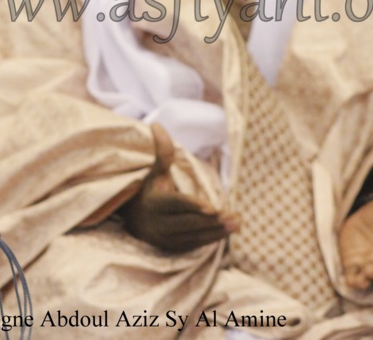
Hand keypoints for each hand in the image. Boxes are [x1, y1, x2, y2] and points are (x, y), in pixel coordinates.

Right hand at [118, 123, 238, 252]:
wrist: (135, 219)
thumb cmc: (152, 189)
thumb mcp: (156, 171)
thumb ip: (162, 151)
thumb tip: (157, 125)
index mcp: (155, 203)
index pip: (176, 205)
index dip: (193, 206)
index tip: (212, 208)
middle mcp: (159, 224)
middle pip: (188, 223)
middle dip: (211, 221)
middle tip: (233, 217)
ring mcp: (166, 239)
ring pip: (194, 236)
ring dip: (217, 231)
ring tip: (237, 223)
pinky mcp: (174, 248)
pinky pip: (195, 244)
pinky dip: (212, 238)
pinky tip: (228, 230)